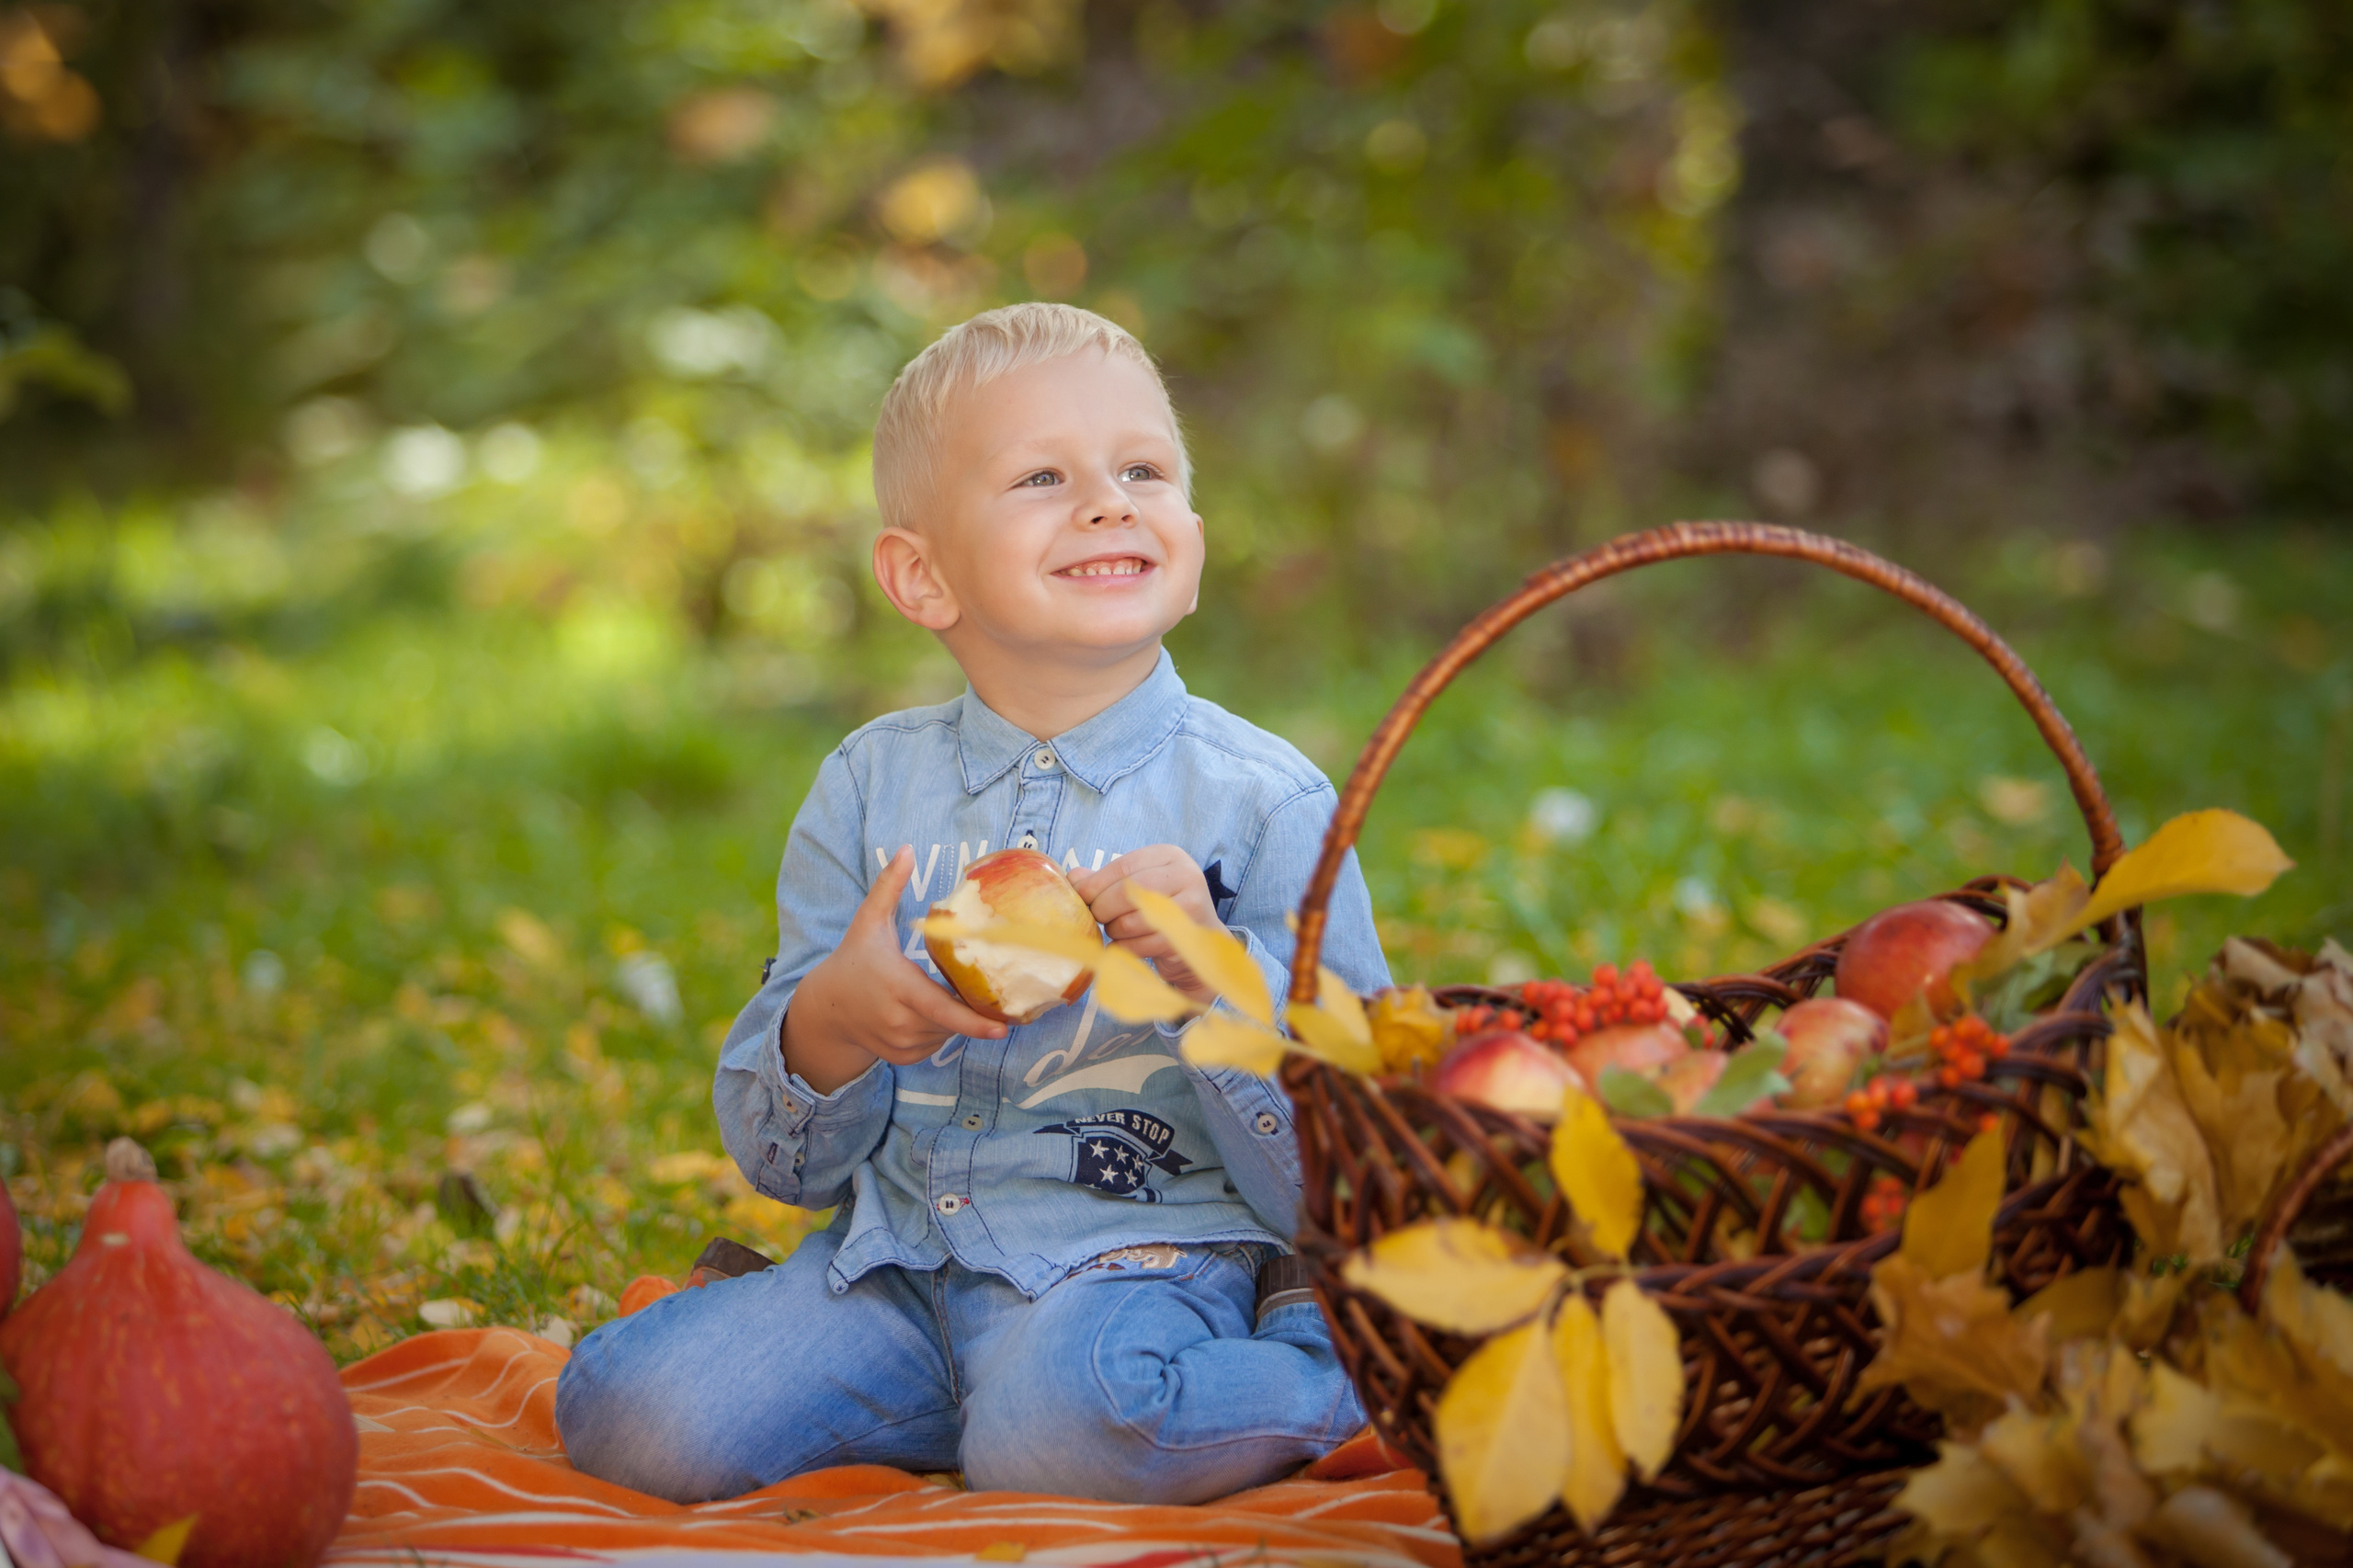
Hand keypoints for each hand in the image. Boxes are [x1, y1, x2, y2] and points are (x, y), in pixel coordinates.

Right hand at [783, 847, 1005, 1093]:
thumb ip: (888, 887)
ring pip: (947, 1033)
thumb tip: (906, 848)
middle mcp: (900, 1021)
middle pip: (952, 1020)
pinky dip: (940, 1029)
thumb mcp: (868, 922)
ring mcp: (901, 1044)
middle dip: (969, 1006)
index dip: (973, 1021)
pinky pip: (937, 1044)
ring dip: (953, 1016)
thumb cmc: (853, 961)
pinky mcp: (903, 1057)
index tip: (1002, 1027)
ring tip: (936, 991)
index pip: (941, 1010)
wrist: (825, 1010)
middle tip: (980, 987)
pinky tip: (927, 1010)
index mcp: (898, 987)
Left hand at [1070, 845, 1220, 1004]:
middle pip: (1127, 891)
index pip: (1124, 866)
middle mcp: (1185, 874)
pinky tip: (1126, 945)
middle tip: (1097, 918)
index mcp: (1170, 855)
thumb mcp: (1137, 885)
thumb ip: (1105, 880)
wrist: (1200, 941)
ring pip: (1132, 920)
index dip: (1096, 883)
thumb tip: (1072, 877)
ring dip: (1115, 930)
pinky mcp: (1187, 935)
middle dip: (1103, 908)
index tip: (1080, 897)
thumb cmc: (1162, 907)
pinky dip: (1126, 947)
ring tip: (1116, 930)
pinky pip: (1141, 944)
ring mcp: (1190, 905)